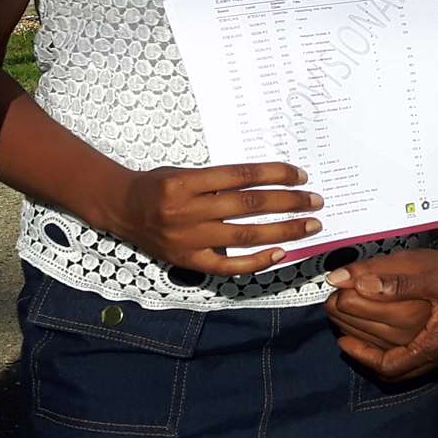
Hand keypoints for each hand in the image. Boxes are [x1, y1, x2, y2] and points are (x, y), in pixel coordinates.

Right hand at [103, 162, 322, 275]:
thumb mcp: (184, 171)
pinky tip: (280, 252)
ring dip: (283, 230)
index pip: (241, 176)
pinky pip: (229, 265)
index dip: (274, 175)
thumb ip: (219, 180)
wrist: (122, 209)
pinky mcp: (189, 261)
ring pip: (245, 235)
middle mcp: (187, 211)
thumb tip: (268, 185)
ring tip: (309, 224)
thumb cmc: (157, 185)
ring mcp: (189, 239)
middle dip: (288, 202)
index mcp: (185, 182)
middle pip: (248, 205)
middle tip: (315, 200)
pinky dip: (257, 260)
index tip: (300, 175)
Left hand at [327, 249, 437, 381]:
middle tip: (345, 336)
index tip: (342, 341)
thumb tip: (357, 286)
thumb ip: (397, 285)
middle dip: (369, 356)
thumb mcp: (436, 278)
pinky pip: (421, 356)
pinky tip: (392, 331)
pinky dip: (401, 348)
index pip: (391, 365)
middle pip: (398, 371)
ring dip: (385, 353)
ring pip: (410, 366)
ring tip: (362, 335)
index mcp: (436, 344)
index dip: (363, 355)